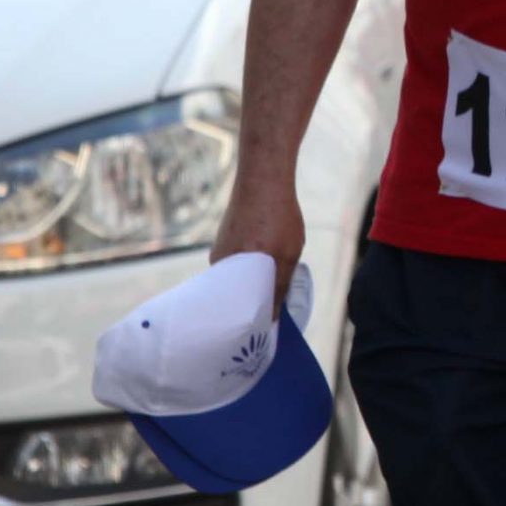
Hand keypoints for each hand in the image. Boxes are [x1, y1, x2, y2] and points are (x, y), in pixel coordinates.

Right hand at [211, 174, 305, 309]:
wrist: (264, 176)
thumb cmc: (277, 216)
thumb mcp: (286, 256)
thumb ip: (278, 287)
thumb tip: (272, 319)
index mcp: (227, 269)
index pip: (233, 306)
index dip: (250, 317)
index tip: (263, 329)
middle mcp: (219, 261)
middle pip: (236, 292)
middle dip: (255, 301)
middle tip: (274, 309)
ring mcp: (222, 247)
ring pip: (240, 275)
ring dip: (257, 280)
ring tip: (277, 282)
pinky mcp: (227, 236)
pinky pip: (240, 260)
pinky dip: (254, 264)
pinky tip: (271, 260)